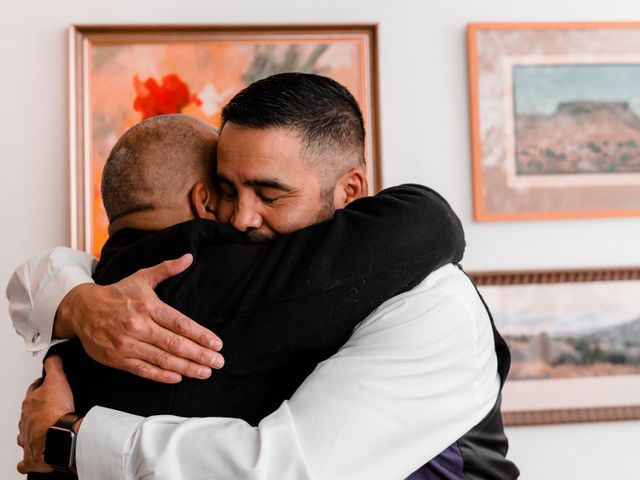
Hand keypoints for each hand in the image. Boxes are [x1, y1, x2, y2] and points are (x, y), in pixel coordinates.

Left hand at [17, 356, 75, 473]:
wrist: (58, 437)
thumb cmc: (56, 412)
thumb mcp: (57, 380)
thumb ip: (54, 366)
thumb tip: (53, 357)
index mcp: (31, 403)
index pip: (34, 390)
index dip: (40, 386)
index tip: (44, 385)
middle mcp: (26, 421)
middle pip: (28, 412)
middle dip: (35, 409)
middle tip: (45, 407)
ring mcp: (28, 438)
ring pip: (25, 434)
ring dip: (30, 432)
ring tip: (39, 430)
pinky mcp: (32, 456)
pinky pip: (26, 460)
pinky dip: (27, 459)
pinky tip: (31, 457)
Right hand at [54, 254, 223, 383]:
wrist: (81, 309)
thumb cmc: (117, 293)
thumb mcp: (142, 277)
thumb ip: (167, 269)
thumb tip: (188, 257)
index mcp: (148, 306)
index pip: (180, 323)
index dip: (200, 335)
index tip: (217, 344)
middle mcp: (138, 326)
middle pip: (174, 344)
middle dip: (199, 354)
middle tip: (218, 362)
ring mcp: (127, 344)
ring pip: (161, 359)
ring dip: (186, 368)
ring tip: (205, 372)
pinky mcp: (117, 359)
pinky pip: (142, 370)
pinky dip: (161, 376)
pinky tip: (178, 378)